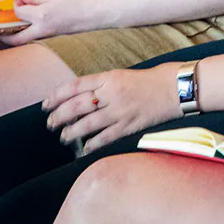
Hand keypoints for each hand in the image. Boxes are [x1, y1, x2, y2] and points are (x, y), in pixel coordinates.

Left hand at [1, 0, 107, 43]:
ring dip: (17, 34)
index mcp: (42, 16)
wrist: (103, 12)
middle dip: (3, 36)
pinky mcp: (59, 35)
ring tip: (13, 25)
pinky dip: (31, 32)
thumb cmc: (84, 1)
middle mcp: (44, 29)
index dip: (15, 2)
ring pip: (27, 39)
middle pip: (16, 39)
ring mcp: (52, 35)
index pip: (19, 12)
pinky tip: (33, 22)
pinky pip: (38, 36)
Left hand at [43, 62, 181, 153]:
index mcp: (110, 77)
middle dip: (59, 116)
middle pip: (76, 105)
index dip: (56, 96)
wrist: (178, 87)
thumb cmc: (152, 80)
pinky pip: (106, 137)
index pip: (75, 86)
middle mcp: (113, 93)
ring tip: (64, 137)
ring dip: (72, 132)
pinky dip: (92, 144)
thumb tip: (81, 98)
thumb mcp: (124, 75)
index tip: (46, 104)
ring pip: (87, 124)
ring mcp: (121, 110)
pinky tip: (85, 148)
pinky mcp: (130, 125)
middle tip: (50, 124)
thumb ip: (104, 84)